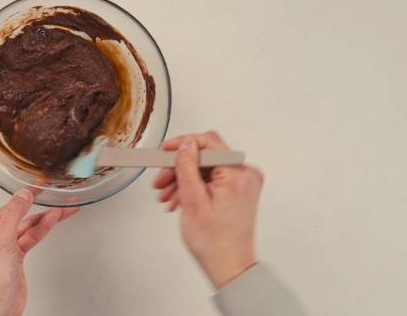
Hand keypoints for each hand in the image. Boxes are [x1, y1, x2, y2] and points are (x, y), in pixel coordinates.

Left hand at [0, 143, 77, 315]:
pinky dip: (43, 225)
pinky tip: (56, 216)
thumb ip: (14, 215)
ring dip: (40, 211)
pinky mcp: (13, 251)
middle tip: (36, 177)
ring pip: (22, 218)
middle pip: (4, 204)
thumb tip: (24, 194)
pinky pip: (29, 232)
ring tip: (58, 199)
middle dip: (24, 194)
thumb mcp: (1, 244)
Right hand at [152, 131, 262, 287]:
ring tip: (167, 196)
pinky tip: (179, 199)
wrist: (229, 266)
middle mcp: (245, 174)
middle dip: (179, 168)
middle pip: (204, 157)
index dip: (182, 144)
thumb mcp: (193, 200)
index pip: (208, 141)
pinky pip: (211, 180)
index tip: (165, 152)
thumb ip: (187, 167)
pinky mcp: (238, 191)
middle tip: (161, 181)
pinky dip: (194, 187)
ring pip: (205, 169)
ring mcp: (243, 183)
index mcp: (238, 173)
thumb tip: (185, 145)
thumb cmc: (215, 243)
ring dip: (183, 180)